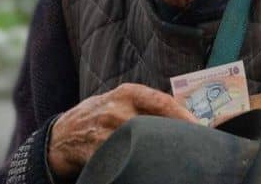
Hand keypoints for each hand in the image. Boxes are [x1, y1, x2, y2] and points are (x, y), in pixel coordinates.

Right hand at [47, 83, 196, 178]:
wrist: (60, 136)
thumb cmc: (95, 117)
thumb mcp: (116, 100)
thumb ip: (143, 104)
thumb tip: (182, 115)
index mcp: (126, 92)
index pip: (163, 101)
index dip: (184, 116)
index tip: (200, 128)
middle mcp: (117, 108)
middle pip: (157, 125)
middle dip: (175, 137)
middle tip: (191, 148)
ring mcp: (106, 130)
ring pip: (142, 144)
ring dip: (158, 153)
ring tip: (169, 159)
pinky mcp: (96, 151)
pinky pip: (124, 159)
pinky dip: (136, 164)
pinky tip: (144, 167)